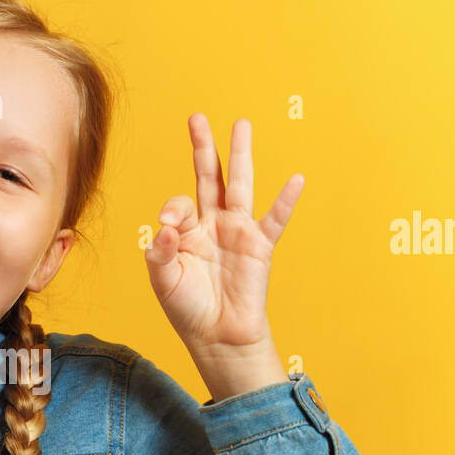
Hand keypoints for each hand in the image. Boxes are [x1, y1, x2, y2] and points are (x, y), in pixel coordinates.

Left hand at [144, 115, 303, 355]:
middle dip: (203, 147)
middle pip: (208, 177)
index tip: (168, 228)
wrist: (217, 337)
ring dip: (240, 155)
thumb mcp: (162, 280)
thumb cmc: (187, 309)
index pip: (179, 204)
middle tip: (197, 117)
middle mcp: (212, 225)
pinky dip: (285, 200)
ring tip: (241, 124)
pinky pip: (274, 219)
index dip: (173, 211)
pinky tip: (295, 179)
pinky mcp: (259, 246)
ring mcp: (237, 232)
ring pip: (239, 185)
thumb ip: (159, 251)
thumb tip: (166, 226)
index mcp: (187, 231)